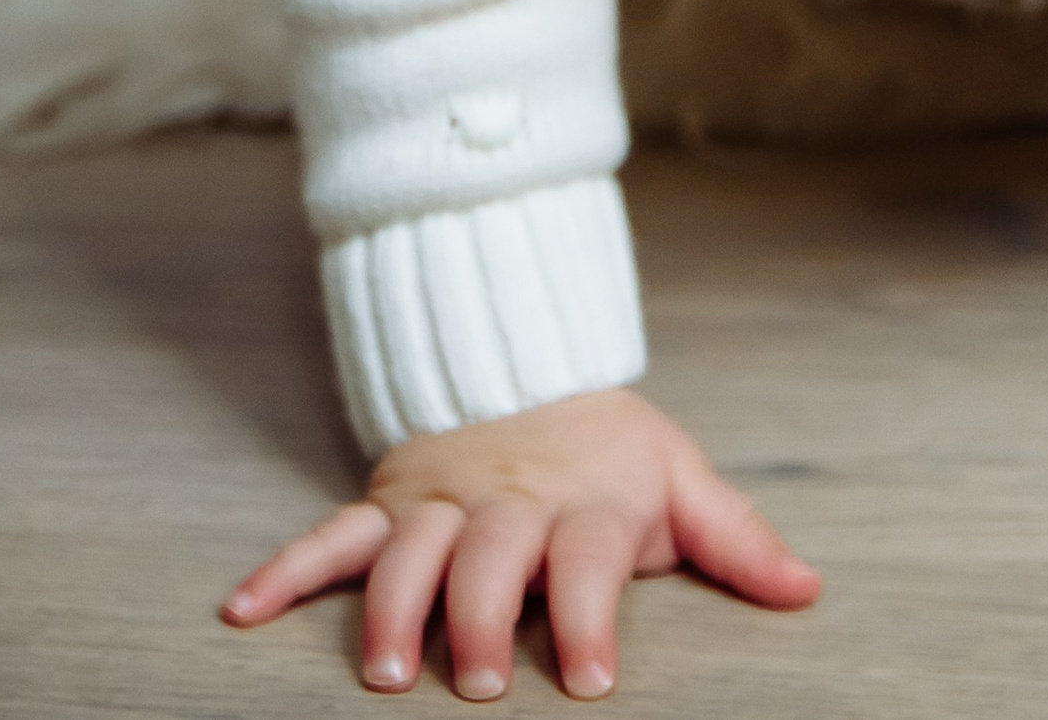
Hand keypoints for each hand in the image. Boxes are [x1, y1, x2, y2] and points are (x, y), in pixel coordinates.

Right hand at [219, 387, 819, 699]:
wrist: (529, 366)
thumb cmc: (609, 452)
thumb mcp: (678, 478)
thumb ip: (737, 539)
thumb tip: (806, 591)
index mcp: (582, 500)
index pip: (589, 559)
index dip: (592, 616)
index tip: (593, 681)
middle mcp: (506, 500)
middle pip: (490, 557)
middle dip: (484, 618)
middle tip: (482, 681)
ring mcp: (438, 499)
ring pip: (406, 550)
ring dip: (391, 607)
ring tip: (385, 674)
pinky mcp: (386, 499)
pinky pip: (330, 533)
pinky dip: (285, 570)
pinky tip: (241, 611)